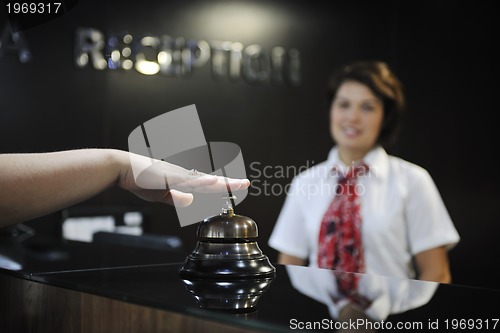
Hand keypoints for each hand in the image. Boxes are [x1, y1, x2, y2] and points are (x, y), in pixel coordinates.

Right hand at [116, 151, 249, 206]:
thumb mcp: (162, 195)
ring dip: (221, 183)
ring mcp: (178, 175)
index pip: (207, 185)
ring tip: (238, 183)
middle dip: (230, 183)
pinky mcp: (169, 177)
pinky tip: (213, 181)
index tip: (236, 188)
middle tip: (246, 183)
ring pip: (204, 180)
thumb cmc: (140, 179)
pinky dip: (201, 181)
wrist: (123, 168)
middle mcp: (184, 176)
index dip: (222, 187)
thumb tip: (191, 203)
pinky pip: (188, 180)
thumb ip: (176, 199)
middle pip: (211, 181)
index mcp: (183, 180)